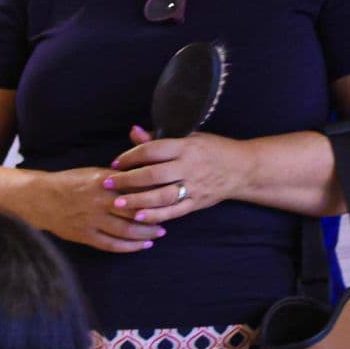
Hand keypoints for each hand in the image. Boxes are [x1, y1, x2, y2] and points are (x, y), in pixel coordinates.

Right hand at [21, 165, 164, 253]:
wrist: (40, 198)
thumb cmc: (70, 182)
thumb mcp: (95, 173)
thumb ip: (118, 178)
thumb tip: (144, 182)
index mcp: (105, 182)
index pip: (137, 189)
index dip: (155, 196)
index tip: (168, 198)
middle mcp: (100, 201)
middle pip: (136, 212)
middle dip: (155, 218)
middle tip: (168, 220)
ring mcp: (92, 220)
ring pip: (126, 230)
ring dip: (145, 234)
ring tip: (157, 235)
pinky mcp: (84, 235)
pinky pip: (111, 244)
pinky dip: (128, 246)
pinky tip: (140, 246)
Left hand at [109, 126, 252, 225]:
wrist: (243, 168)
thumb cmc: (211, 150)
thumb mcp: (189, 138)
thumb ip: (159, 139)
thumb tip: (133, 131)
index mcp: (186, 147)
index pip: (153, 150)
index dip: (131, 156)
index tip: (115, 163)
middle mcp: (190, 166)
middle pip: (154, 175)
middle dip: (127, 180)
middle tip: (107, 184)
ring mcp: (195, 186)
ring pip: (162, 196)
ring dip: (137, 201)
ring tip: (116, 204)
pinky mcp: (197, 202)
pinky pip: (174, 211)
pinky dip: (156, 215)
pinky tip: (138, 217)